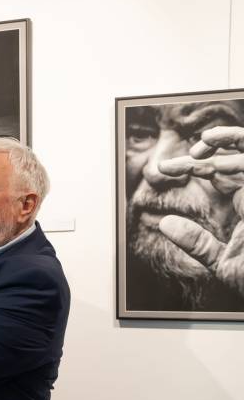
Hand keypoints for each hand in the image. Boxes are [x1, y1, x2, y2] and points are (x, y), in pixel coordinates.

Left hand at [157, 126, 243, 295]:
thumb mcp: (223, 262)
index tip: (163, 169)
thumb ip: (196, 242)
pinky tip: (213, 141)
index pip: (218, 174)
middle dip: (203, 152)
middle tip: (173, 159)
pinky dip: (238, 142)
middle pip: (231, 158)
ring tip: (200, 141)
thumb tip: (165, 224)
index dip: (191, 166)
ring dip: (226, 137)